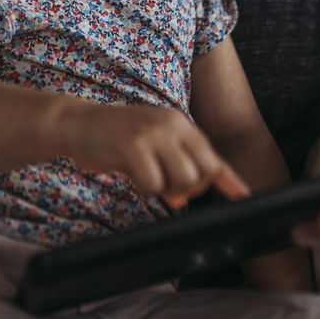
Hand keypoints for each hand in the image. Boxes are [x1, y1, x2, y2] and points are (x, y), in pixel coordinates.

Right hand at [62, 102, 249, 203]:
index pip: (212, 154)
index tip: (242, 195)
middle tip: (167, 188)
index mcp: (179, 122)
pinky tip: (131, 175)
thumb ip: (174, 162)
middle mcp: (170, 124)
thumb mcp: (152, 142)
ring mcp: (152, 133)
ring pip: (183, 178)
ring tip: (147, 179)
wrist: (77, 123)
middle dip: (189, 189)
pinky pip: (153, 183)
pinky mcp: (133, 146)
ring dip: (166, 189)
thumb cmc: (115, 138)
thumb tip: (188, 195)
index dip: (228, 179)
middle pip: (203, 171)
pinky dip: (144, 188)